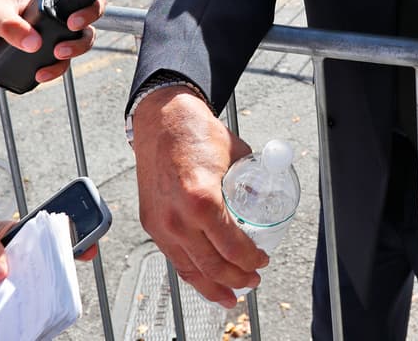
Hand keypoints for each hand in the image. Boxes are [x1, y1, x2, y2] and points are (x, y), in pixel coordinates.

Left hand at [0, 0, 115, 80]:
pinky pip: (63, 62)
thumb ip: (12, 27)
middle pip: (89, 9)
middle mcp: (55, 8)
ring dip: (76, 47)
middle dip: (89, 17)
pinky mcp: (45, 52)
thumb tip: (34, 44)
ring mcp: (52, 31)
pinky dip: (57, 69)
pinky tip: (42, 74)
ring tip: (57, 54)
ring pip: (82, 37)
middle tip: (72, 25)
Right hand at [133, 86, 266, 306]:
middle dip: (236, 279)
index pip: (232, 246)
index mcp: (202, 199)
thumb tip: (266, 202)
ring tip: (230, 295)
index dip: (251, 260)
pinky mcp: (151, 223)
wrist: (162, 121)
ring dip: (212, 286)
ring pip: (189, 269)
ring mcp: (161, 223)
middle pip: (211, 265)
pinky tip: (204, 279)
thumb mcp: (237, 157)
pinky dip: (191, 272)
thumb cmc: (197, 134)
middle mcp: (178, 217)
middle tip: (252, 281)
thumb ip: (252, 183)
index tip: (262, 260)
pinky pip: (173, 257)